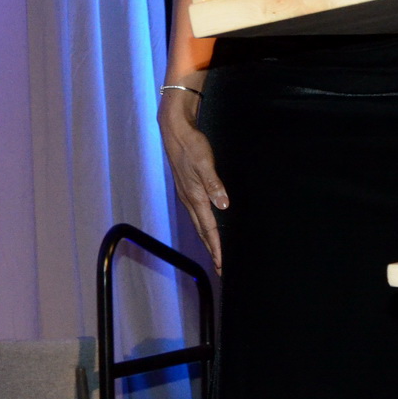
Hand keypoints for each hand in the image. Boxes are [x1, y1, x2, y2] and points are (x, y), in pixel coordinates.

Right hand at [159, 87, 227, 273]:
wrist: (174, 130)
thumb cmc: (190, 145)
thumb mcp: (205, 163)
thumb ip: (214, 184)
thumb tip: (223, 205)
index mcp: (195, 196)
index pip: (208, 227)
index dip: (216, 246)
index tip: (222, 263)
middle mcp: (189, 199)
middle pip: (202, 231)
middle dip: (211, 249)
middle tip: (220, 268)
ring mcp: (187, 194)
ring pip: (199, 223)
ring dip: (208, 239)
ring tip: (215, 252)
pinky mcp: (187, 188)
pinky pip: (197, 214)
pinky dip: (203, 226)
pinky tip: (207, 225)